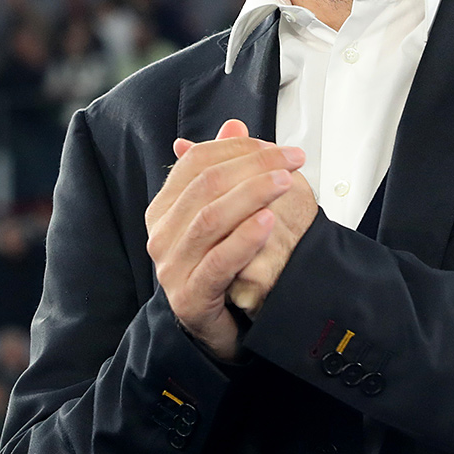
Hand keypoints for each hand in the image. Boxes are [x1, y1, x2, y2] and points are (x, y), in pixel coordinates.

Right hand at [173, 123, 317, 318]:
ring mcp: (171, 267)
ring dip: (253, 195)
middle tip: (292, 161)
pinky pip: (219, 261)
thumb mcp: (224, 212)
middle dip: (255, 167)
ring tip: (286, 183)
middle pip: (207, 185)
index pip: (196, 162)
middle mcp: (161, 235)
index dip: (239, 148)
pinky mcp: (190, 296)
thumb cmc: (220, 268)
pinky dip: (246, 238)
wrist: (219, 328)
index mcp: (164, 209)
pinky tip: (269, 222)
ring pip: (211, 218)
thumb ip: (226, 169)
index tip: (280, 148)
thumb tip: (234, 125)